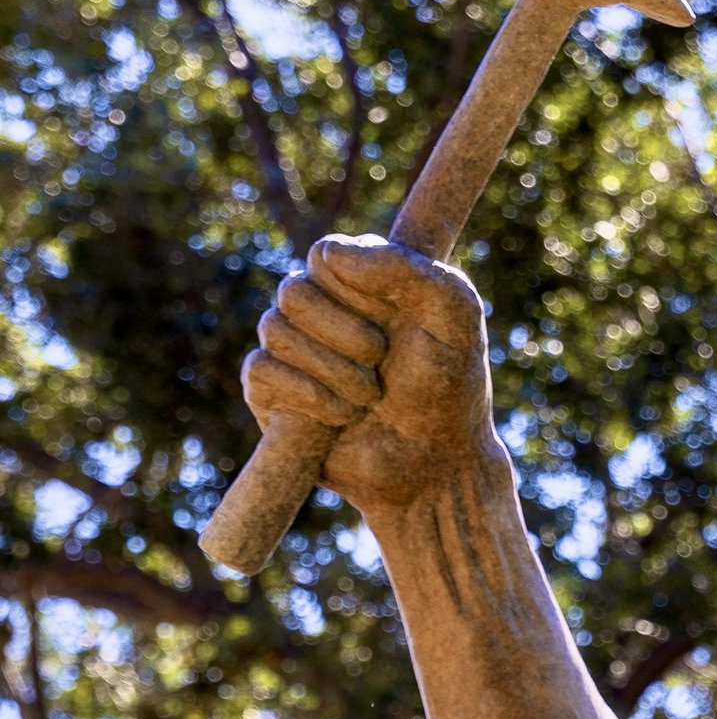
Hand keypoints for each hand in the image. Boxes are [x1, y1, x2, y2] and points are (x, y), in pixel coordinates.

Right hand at [241, 236, 502, 520]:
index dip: (358, 289)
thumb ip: (405, 265)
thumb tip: (329, 257)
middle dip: (347, 334)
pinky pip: (261, 370)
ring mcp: (291, 350)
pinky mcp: (270, 395)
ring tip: (370, 397)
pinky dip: (308, 395)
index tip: (396, 317)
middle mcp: (319, 309)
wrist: (435, 464)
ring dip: (335, 370)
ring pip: (274, 329)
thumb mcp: (454, 311)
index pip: (325, 254)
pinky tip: (341, 416)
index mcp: (357, 279)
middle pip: (295, 291)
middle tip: (383, 362)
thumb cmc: (449, 386)